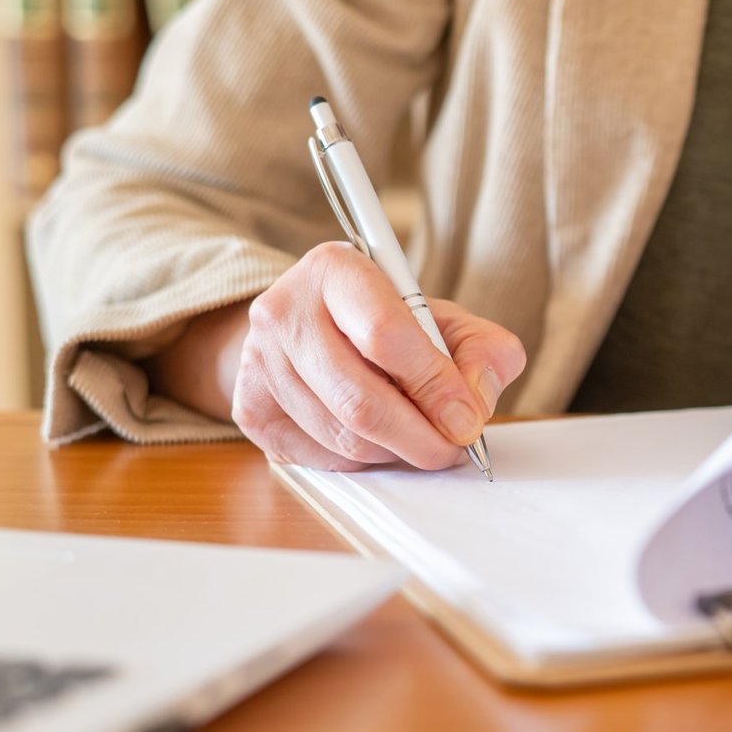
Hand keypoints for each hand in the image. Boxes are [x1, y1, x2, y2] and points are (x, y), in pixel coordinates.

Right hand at [151, 242, 525, 470]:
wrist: (312, 326)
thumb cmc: (388, 322)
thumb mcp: (445, 319)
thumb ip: (482, 350)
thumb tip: (475, 402)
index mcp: (334, 270)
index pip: (386, 336)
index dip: (434, 386)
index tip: (467, 418)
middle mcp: (284, 310)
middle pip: (360, 400)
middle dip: (421, 437)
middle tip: (453, 448)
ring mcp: (258, 362)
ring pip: (342, 437)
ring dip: (395, 452)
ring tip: (421, 439)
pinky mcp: (249, 409)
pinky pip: (319, 457)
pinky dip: (362, 462)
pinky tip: (380, 442)